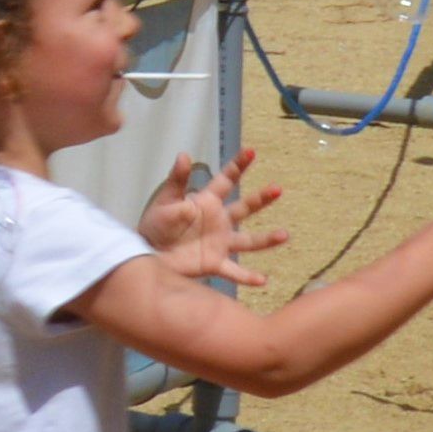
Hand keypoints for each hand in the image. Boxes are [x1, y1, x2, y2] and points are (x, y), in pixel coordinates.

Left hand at [137, 147, 286, 289]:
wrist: (148, 253)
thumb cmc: (156, 224)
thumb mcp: (166, 200)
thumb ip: (177, 180)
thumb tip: (184, 154)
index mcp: (207, 202)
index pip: (226, 181)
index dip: (238, 166)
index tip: (251, 151)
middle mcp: (219, 221)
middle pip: (244, 208)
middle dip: (260, 199)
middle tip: (277, 189)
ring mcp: (220, 243)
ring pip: (248, 241)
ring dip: (266, 239)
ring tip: (284, 235)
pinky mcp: (215, 263)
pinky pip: (235, 272)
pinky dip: (248, 277)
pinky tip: (263, 280)